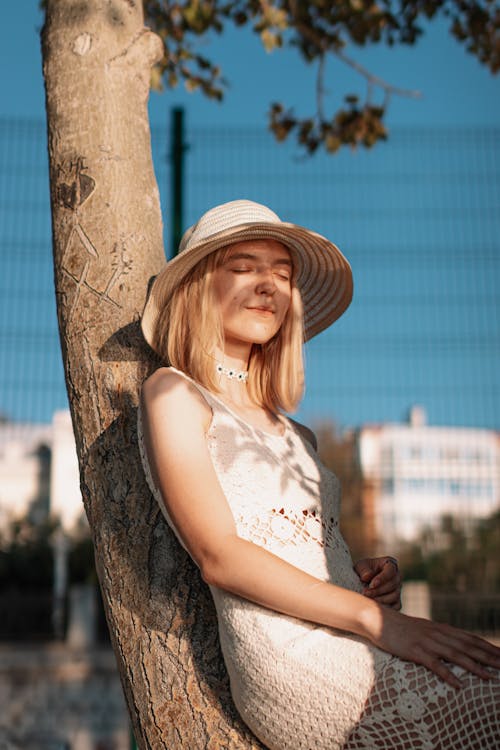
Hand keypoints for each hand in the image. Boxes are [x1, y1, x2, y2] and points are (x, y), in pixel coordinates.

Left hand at [355, 556, 401, 609]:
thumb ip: (364, 569)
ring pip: (395, 596)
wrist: (362, 582)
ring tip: (368, 600)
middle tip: (365, 593)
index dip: (382, 577)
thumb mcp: (360, 566)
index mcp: (390, 564)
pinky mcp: (397, 601)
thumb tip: (367, 576)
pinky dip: (387, 608)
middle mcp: (397, 576)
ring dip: (381, 599)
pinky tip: (375, 607)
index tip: (372, 584)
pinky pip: (396, 606)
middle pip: (393, 584)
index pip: (391, 570)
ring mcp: (398, 589)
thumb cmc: (362, 571)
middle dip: (378, 590)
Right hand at [371, 606, 499, 688]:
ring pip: (455, 655)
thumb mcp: (423, 629)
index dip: (488, 647)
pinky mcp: (414, 651)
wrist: (377, 619)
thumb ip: (439, 636)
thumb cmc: (400, 626)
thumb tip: (455, 644)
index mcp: (441, 629)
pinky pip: (434, 664)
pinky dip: (448, 675)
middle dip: (488, 657)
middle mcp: (437, 634)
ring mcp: (426, 642)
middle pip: (468, 646)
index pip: (470, 638)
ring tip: (490, 677)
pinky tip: (459, 684)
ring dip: (475, 666)